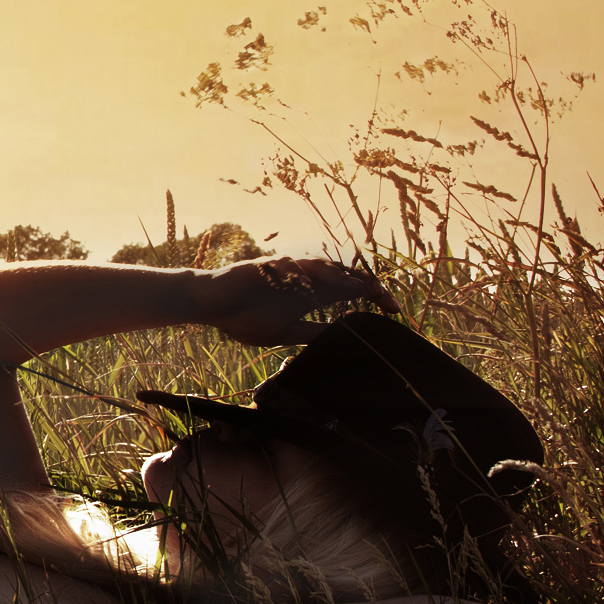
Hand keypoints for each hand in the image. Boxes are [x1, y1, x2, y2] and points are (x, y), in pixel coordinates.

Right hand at [195, 256, 400, 346]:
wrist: (209, 304)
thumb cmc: (242, 317)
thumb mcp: (283, 332)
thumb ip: (311, 332)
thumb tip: (342, 336)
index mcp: (311, 295)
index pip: (351, 290)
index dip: (374, 297)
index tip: (394, 312)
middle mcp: (303, 280)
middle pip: (344, 275)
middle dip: (367, 285)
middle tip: (387, 299)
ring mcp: (285, 272)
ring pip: (321, 267)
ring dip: (340, 276)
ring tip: (358, 287)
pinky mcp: (265, 267)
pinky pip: (289, 268)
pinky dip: (304, 275)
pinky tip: (314, 283)